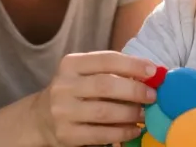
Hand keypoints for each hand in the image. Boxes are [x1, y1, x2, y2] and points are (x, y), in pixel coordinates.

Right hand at [34, 51, 156, 145]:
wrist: (41, 118)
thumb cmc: (74, 92)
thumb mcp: (85, 74)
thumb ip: (112, 72)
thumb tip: (152, 74)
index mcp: (71, 64)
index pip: (106, 60)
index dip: (133, 65)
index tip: (154, 72)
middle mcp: (64, 86)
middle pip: (106, 85)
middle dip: (135, 90)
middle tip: (153, 96)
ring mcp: (63, 111)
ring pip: (104, 111)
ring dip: (131, 113)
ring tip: (145, 115)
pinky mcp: (66, 134)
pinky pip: (101, 134)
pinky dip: (122, 132)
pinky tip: (134, 130)